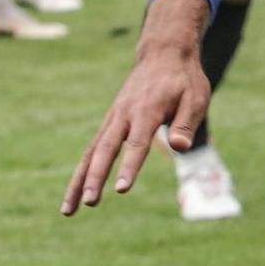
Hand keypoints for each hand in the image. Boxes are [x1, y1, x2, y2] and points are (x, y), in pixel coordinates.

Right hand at [62, 0, 212, 214]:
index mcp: (147, 110)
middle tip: (89, 203)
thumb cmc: (184, 80)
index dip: (129, 167)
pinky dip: (82, 171)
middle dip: (95, 178)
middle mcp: (124, 115)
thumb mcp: (195, 98)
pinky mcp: (110, 123)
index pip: (136, 143)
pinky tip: (75, 194)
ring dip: (78, 181)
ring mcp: (113, 119)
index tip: (121, 189)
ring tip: (68, 211)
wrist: (163, 54)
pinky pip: (92, 150)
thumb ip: (186, 123)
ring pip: (91, 153)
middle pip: (105, 150)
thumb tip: (180, 147)